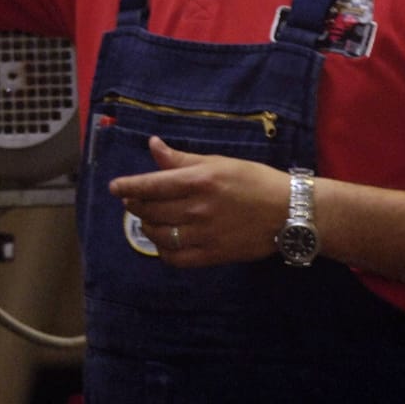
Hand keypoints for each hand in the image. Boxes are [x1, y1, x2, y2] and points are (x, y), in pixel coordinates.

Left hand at [107, 137, 291, 267]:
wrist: (288, 212)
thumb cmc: (253, 180)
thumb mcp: (217, 162)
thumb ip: (181, 159)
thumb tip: (153, 145)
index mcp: (199, 181)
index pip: (151, 185)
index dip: (128, 187)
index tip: (115, 188)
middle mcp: (199, 209)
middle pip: (151, 211)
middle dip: (136, 205)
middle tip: (132, 201)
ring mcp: (205, 235)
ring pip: (160, 235)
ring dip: (146, 227)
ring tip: (147, 220)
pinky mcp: (213, 255)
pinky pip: (177, 258)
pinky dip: (164, 251)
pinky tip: (165, 242)